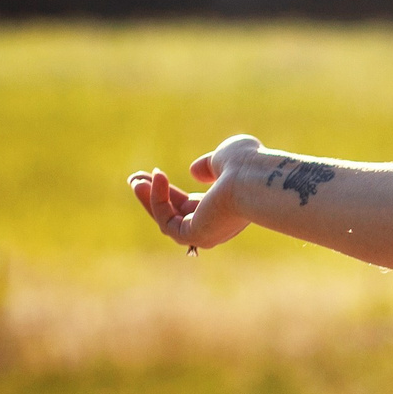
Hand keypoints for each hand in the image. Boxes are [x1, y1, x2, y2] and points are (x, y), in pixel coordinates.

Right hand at [127, 134, 266, 253]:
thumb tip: (195, 172)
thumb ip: (210, 164)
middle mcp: (218, 225)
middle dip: (154, 197)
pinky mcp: (196, 236)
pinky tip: (157, 178)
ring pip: (167, 221)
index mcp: (226, 208)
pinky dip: (157, 200)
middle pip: (176, 215)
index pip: (191, 205)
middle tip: (135, 179)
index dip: (170, 191)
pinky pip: (167, 220)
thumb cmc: (248, 164)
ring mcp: (207, 233)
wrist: (256, 178)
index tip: (154, 173)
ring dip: (149, 200)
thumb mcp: (225, 157)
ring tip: (135, 180)